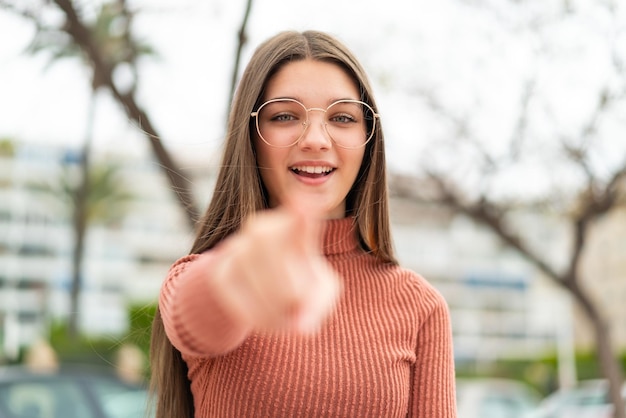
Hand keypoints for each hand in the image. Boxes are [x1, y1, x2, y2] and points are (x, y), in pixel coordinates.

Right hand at [211, 203, 340, 334]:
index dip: (301, 212)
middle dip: (287, 282)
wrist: (262, 290)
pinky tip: (266, 319)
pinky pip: (231, 290)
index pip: (298, 216)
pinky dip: (251, 312)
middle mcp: (263, 228)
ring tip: (286, 317)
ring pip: (247, 267)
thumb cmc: (301, 286)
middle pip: (267, 243)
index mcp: (295, 227)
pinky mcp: (219, 270)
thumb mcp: (321, 293)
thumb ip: (319, 306)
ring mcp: (237, 246)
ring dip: (270, 302)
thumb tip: (302, 328)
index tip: (307, 201)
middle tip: (300, 303)